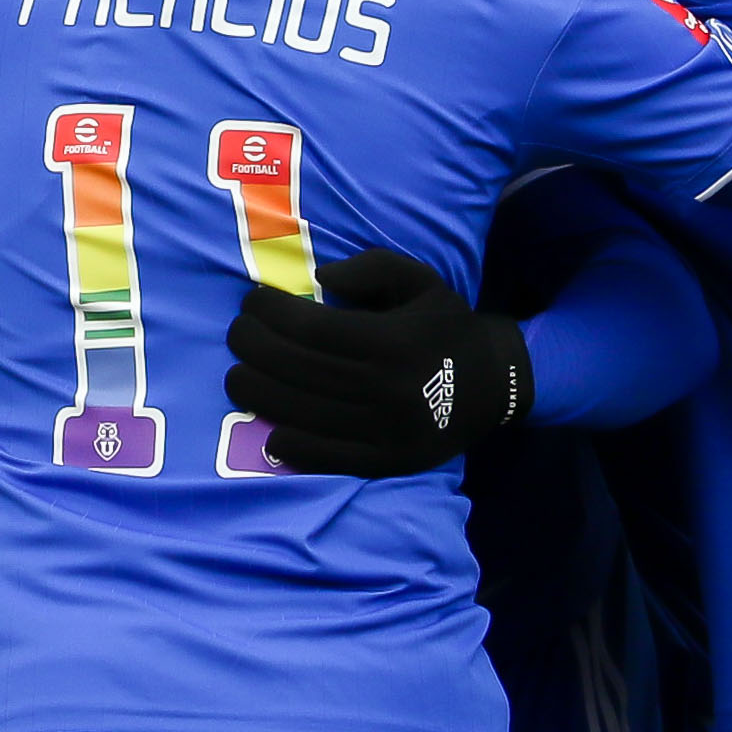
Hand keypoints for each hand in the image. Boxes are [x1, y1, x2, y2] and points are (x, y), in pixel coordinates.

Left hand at [226, 247, 531, 475]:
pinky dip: (292, 448)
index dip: (270, 315)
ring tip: (238, 377)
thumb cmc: (444, 326)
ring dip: (259, 396)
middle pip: (299, 371)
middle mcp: (386, 389)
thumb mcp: (419, 280)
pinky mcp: (386, 462)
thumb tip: (319, 279)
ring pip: (303, 415)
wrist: (494, 384)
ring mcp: (385, 431)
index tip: (251, 303)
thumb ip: (371, 268)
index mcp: (392, 341)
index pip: (311, 329)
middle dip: (255, 350)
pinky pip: (328, 458)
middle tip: (237, 336)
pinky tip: (269, 433)